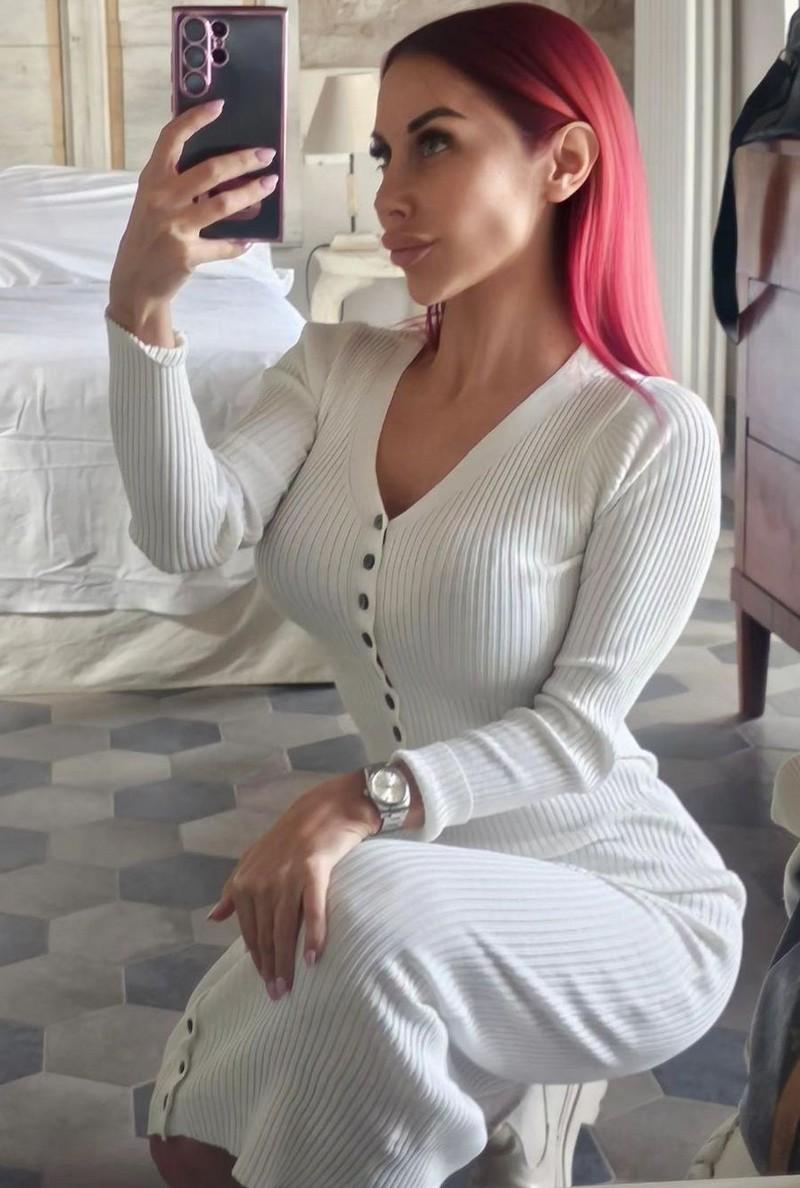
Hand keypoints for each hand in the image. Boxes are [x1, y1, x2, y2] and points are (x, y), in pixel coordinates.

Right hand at [108, 98, 278, 319]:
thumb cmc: (148, 236)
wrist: (135, 282)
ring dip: (251, 193)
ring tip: (269, 185)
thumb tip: (223, 171)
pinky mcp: (187, 254)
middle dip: (243, 159)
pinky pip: (224, 245)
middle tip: (266, 154)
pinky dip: (239, 243)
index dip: (195, 119)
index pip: (171, 139)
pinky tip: (249, 239)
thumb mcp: (153, 202)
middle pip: (210, 170)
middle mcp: (161, 199)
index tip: (220, 106)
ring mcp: (174, 227)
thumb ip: (178, 184)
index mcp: (152, 180)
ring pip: (223, 204)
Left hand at [206, 772, 378, 998]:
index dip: (257, 960)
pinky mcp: (313, 871)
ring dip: (285, 963)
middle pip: (264, 936)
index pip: (249, 932)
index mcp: (244, 882)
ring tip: (290, 987)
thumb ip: (233, 891)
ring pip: (283, 930)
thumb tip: (213, 918)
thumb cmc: (291, 838)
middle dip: (269, 969)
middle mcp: (261, 881)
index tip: (265, 983)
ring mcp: (287, 877)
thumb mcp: (254, 861)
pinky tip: (313, 959)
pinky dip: (313, 937)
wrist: (326, 808)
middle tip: (278, 996)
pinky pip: (311, 911)